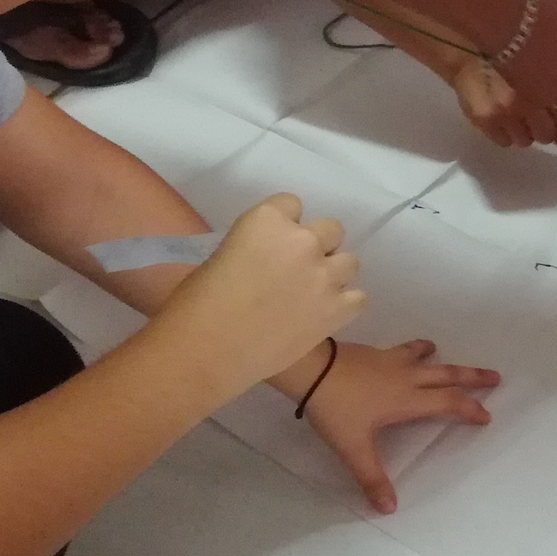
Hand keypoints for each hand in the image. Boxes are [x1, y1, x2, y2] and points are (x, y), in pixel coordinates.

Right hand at [154, 195, 364, 397]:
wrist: (207, 350)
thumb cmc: (198, 302)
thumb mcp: (225, 253)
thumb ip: (257, 246)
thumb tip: (271, 259)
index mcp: (268, 220)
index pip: (292, 204)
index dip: (283, 226)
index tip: (273, 246)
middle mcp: (303, 241)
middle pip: (330, 229)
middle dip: (315, 247)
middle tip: (295, 271)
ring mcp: (324, 275)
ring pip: (349, 262)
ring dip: (332, 274)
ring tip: (311, 295)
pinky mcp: (336, 310)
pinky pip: (358, 298)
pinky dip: (343, 305)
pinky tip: (323, 314)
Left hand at [276, 339, 499, 513]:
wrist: (311, 369)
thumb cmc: (337, 409)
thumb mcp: (353, 448)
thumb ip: (372, 477)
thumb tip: (389, 508)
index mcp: (407, 400)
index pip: (448, 404)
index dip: (469, 409)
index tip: (486, 416)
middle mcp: (406, 377)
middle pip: (447, 374)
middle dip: (472, 377)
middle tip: (495, 376)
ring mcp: (390, 361)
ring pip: (423, 357)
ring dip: (437, 357)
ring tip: (441, 351)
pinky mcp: (374, 352)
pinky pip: (401, 350)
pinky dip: (411, 349)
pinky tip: (403, 352)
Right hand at [450, 59, 556, 165]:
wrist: (469, 54)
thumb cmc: (508, 61)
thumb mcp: (538, 71)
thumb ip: (556, 92)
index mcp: (547, 85)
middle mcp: (530, 100)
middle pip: (547, 135)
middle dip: (546, 131)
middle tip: (535, 117)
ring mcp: (507, 112)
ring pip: (526, 141)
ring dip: (524, 132)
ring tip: (513, 112)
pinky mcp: (486, 119)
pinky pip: (505, 142)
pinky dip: (504, 134)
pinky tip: (498, 116)